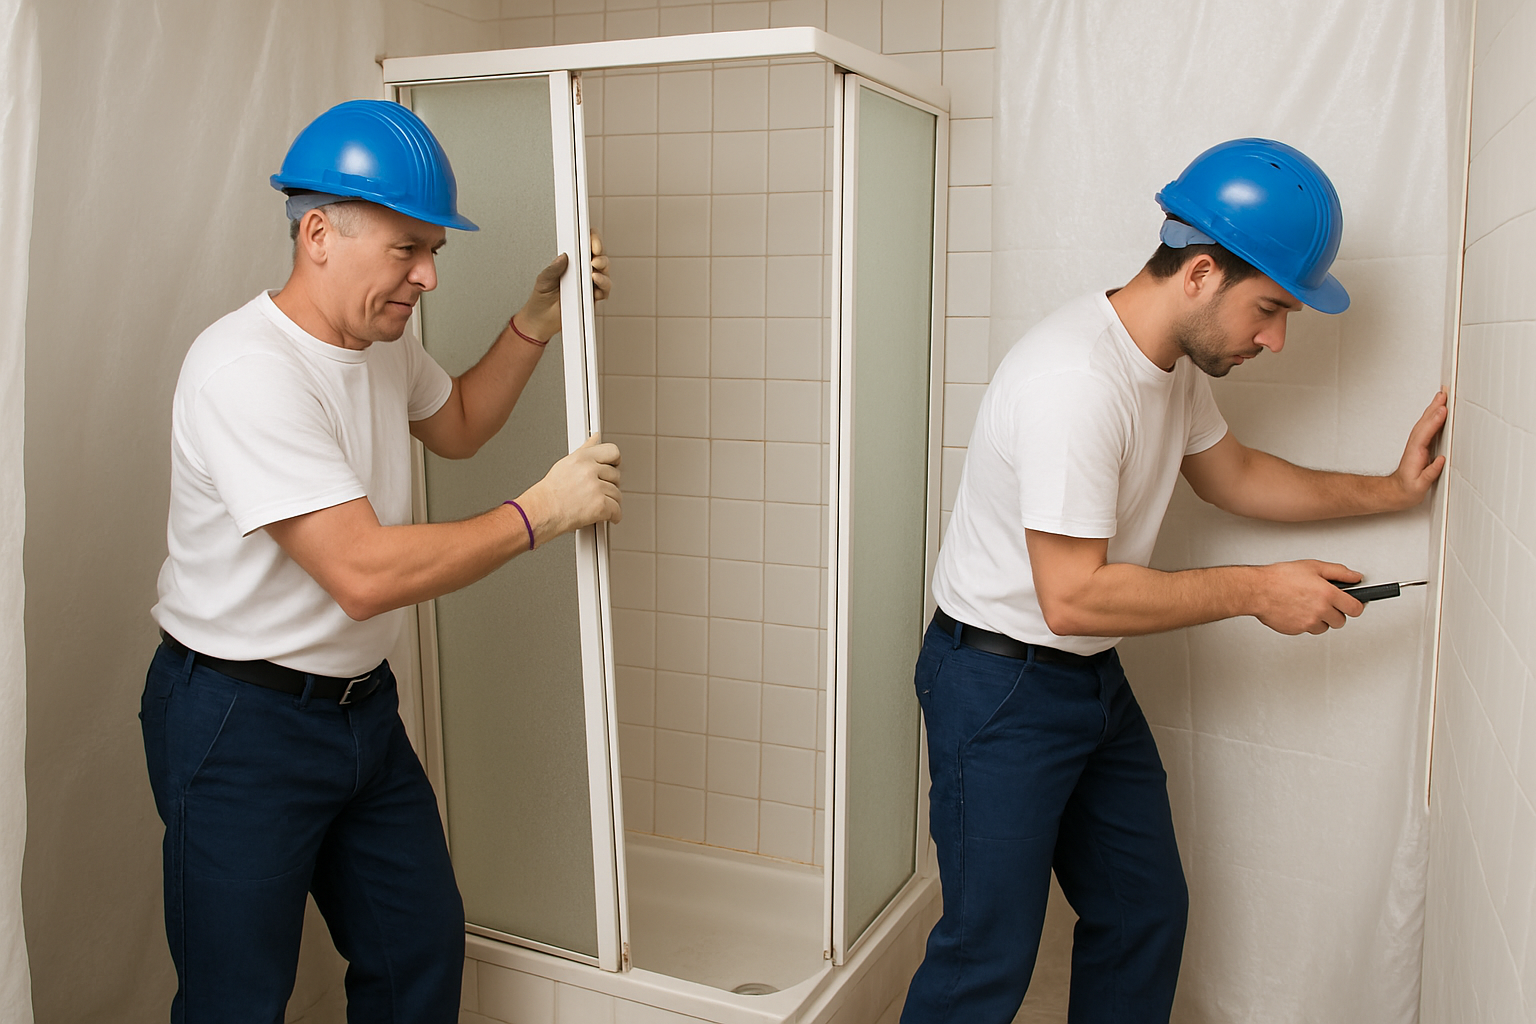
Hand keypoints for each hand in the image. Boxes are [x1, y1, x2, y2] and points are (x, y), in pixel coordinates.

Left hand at [509, 231, 611, 341]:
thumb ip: (553, 268)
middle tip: (594, 257)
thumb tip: (563, 257)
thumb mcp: (543, 279)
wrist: (541, 319)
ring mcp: (589, 285)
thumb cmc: (541, 298)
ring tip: (593, 272)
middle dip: (600, 256)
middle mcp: (582, 272)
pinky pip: (603, 291)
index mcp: (571, 263)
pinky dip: (602, 286)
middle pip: (600, 258)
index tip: (591, 240)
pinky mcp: (592, 299)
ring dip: (602, 271)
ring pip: (605, 274)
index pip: (585, 246)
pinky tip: (595, 284)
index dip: (592, 240)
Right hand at [517, 433, 621, 542]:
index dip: (615, 461)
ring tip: (594, 504)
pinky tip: (604, 515)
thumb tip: (595, 438)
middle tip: (597, 492)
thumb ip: (585, 449)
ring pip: (617, 494)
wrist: (541, 512)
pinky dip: (613, 516)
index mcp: (582, 458)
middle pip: (616, 476)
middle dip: (609, 485)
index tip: (614, 467)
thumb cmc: (549, 493)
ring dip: (610, 502)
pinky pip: (617, 511)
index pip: (612, 451)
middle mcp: (589, 470)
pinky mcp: (599, 505)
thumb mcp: (565, 464)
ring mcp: (595, 487)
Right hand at [1252, 560, 1364, 634]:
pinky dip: (1305, 622)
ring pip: (1324, 627)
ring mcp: (1309, 623)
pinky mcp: (1297, 630)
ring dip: (1320, 619)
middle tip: (1326, 603)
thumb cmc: (1280, 577)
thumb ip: (1339, 572)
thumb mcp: (1313, 566)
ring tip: (1308, 606)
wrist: (1257, 590)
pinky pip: (1308, 630)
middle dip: (1336, 613)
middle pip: (1341, 621)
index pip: (1355, 608)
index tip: (1353, 604)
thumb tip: (1355, 577)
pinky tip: (1297, 610)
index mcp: (1328, 594)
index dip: (1355, 605)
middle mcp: (1320, 611)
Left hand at [1389, 389, 1447, 508]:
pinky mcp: (1421, 445)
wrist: (1397, 492)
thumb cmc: (1408, 489)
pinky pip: (1427, 427)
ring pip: (1425, 423)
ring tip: (1441, 397)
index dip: (1434, 421)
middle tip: (1443, 394)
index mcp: (1415, 454)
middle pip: (1425, 423)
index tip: (1442, 410)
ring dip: (1433, 409)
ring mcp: (1417, 444)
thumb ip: (1430, 474)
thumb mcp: (1419, 486)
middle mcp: (1415, 446)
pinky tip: (1438, 411)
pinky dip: (1433, 417)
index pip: (1426, 434)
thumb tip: (1441, 460)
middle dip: (1434, 408)